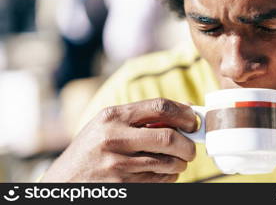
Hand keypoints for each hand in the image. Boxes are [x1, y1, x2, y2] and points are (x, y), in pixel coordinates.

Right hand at [41, 98, 197, 181]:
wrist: (65, 182)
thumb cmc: (91, 149)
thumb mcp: (109, 125)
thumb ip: (143, 116)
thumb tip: (185, 108)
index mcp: (113, 116)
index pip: (160, 107)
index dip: (184, 114)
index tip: (193, 121)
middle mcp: (114, 138)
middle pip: (169, 137)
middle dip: (188, 145)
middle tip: (191, 149)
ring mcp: (117, 164)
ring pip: (167, 163)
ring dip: (180, 163)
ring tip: (178, 162)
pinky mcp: (122, 185)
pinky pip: (158, 180)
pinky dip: (169, 177)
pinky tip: (164, 173)